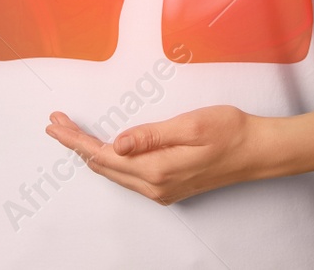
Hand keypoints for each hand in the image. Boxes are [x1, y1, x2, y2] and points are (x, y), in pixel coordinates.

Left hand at [44, 105, 269, 205]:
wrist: (257, 152)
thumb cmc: (229, 131)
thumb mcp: (190, 125)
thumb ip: (150, 136)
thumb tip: (116, 143)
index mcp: (157, 169)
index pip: (104, 154)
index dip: (76, 139)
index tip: (56, 124)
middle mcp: (155, 186)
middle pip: (103, 165)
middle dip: (77, 144)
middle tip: (56, 122)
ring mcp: (161, 190)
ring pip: (114, 172)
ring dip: (90, 152)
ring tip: (72, 133)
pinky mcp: (168, 188)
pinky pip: (128, 176)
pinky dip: (109, 161)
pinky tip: (103, 150)